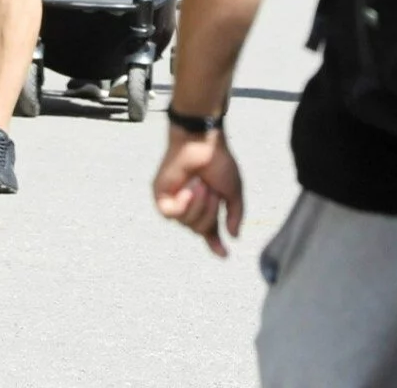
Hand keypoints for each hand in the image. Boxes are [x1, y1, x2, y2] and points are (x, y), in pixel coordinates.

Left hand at [154, 129, 243, 257]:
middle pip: (201, 229)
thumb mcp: (234, 190)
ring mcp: (177, 202)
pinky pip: (171, 214)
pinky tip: (187, 190)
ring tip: (200, 184)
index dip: (216, 244)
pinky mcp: (161, 196)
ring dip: (198, 205)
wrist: (201, 142)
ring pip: (187, 223)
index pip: (211, 231)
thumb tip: (233, 236)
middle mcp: (192, 206)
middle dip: (210, 212)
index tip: (224, 255)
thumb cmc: (218, 161)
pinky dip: (182, 205)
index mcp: (209, 206)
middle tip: (212, 191)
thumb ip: (235, 214)